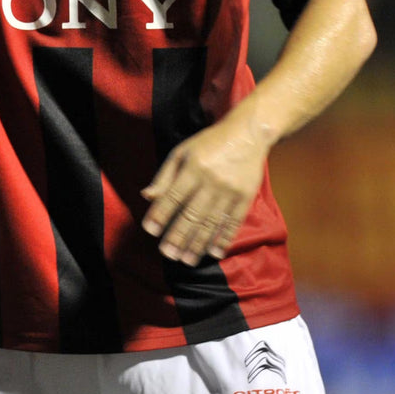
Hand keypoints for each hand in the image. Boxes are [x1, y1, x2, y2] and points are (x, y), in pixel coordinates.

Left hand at [140, 114, 269, 264]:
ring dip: (198, 243)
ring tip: (186, 259)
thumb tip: (147, 196)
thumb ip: (165, 176)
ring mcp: (230, 190)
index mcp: (193, 167)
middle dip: (178, 236)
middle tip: (167, 254)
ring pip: (212, 222)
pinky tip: (214, 252)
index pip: (172, 195)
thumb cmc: (209, 143)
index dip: (160, 214)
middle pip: (192, 214)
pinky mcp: (246, 197)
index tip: (150, 230)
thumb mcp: (182, 151)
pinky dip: (223, 239)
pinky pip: (233, 222)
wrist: (247, 134)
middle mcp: (211, 180)